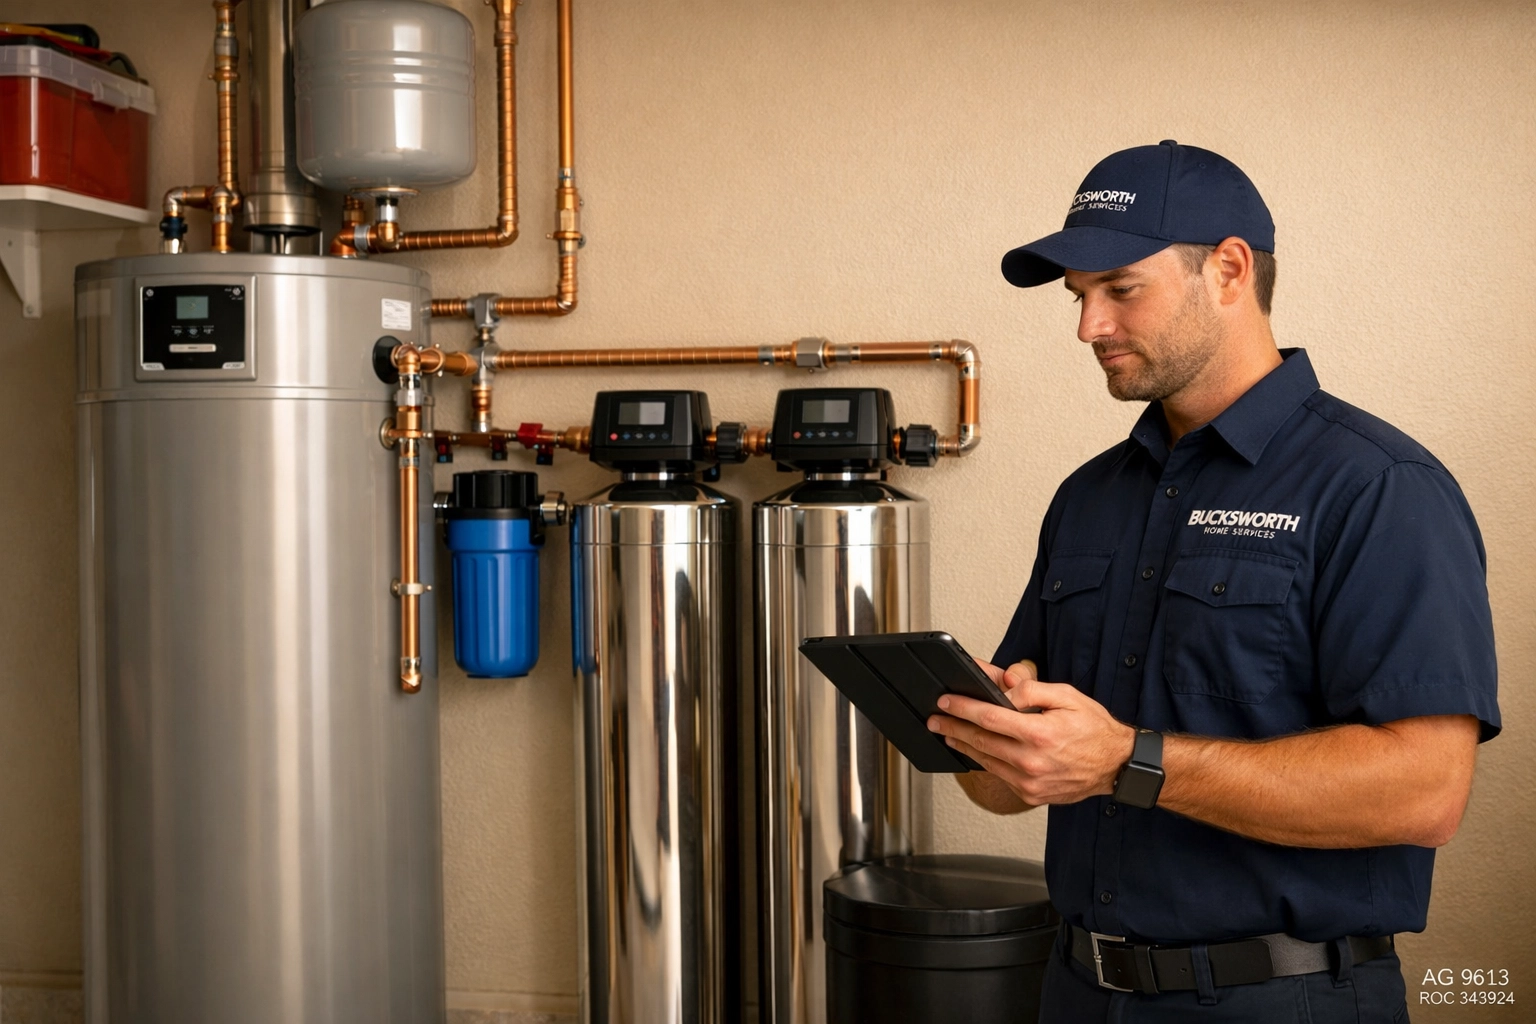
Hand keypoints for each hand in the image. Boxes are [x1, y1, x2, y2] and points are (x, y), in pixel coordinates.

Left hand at [933, 660, 1135, 806]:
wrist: (1117, 767)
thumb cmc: (1095, 730)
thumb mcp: (1067, 697)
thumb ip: (1031, 689)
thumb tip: (1004, 688)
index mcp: (1040, 733)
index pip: (989, 717)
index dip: (962, 708)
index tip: (944, 702)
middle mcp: (1032, 761)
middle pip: (980, 741)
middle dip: (952, 727)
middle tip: (935, 719)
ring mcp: (1030, 782)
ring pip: (986, 761)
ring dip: (963, 746)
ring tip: (948, 733)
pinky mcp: (1031, 795)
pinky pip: (1000, 776)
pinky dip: (986, 762)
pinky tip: (977, 751)